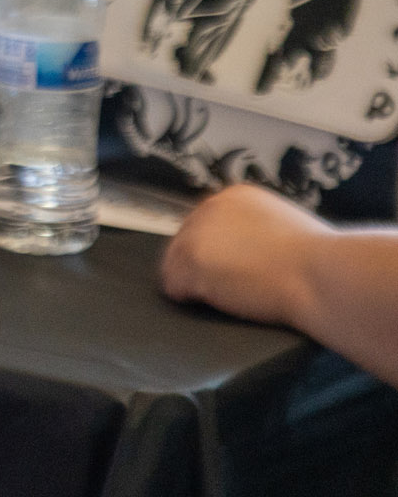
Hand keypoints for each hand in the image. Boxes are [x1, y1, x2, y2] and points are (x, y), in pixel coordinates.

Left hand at [160, 183, 328, 327]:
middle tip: (233, 285)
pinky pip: (173, 286)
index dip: (216, 251)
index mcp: (235, 197)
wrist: (324, 275)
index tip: (231, 267)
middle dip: (202, 266)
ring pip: (174, 264)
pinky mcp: (191, 261)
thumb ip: (254, 230)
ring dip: (196, 283)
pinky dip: (190, 298)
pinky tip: (219, 300)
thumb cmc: (317, 260)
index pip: (204, 225)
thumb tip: (239, 248)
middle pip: (184, 243)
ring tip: (230, 293)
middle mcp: (210, 207)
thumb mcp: (283, 227)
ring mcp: (196, 233)